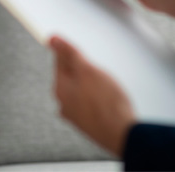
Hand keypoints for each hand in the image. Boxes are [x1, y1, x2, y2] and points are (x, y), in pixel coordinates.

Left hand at [49, 36, 135, 156]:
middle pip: (70, 77)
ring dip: (91, 85)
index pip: (59, 61)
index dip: (70, 51)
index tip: (79, 48)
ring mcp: (76, 115)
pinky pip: (90, 104)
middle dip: (83, 70)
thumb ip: (69, 53)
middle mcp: (64, 103)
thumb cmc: (106, 102)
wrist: (122, 134)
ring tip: (107, 86)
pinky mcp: (89, 124)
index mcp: (60, 88)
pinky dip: (97, 99)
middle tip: (99, 70)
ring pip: (81, 91)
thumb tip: (52, 39)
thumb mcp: (86, 70)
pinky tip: (108, 100)